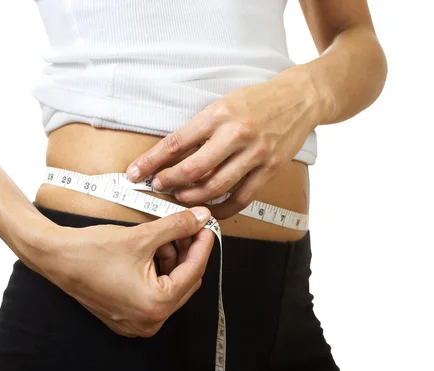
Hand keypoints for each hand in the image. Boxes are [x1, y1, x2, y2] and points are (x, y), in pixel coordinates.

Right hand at [24, 206, 214, 337]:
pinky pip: (153, 294)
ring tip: (161, 237)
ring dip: (170, 261)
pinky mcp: (126, 317)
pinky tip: (150, 251)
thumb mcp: (142, 236)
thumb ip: (177, 226)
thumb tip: (202, 218)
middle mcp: (149, 321)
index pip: (193, 271)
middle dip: (186, 253)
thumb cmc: (93, 250)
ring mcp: (136, 322)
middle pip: (184, 282)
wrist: (57, 258)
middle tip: (186, 227)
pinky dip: (156, 272)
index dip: (203, 244)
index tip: (207, 226)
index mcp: (156, 305)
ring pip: (169, 287)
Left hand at [126, 77, 320, 218]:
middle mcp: (236, 134)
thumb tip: (169, 155)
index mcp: (218, 114)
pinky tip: (208, 208)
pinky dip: (221, 207)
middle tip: (157, 186)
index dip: (151, 161)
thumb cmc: (255, 101)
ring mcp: (255, 154)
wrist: (299, 99)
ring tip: (179, 196)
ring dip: (191, 197)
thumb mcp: (222, 104)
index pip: (176, 143)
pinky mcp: (269, 169)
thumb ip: (198, 129)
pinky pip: (241, 198)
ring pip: (215, 186)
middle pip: (193, 169)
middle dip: (168, 182)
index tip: (135, 172)